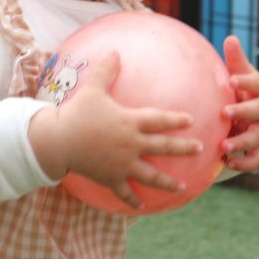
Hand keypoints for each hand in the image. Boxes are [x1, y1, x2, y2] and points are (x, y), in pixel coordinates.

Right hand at [29, 52, 202, 209]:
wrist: (58, 140)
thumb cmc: (76, 113)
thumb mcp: (92, 89)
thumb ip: (106, 71)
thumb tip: (114, 51)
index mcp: (130, 122)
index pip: (159, 120)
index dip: (176, 120)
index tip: (191, 121)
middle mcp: (131, 144)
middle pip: (163, 146)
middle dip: (183, 148)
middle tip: (200, 148)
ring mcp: (122, 164)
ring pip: (151, 175)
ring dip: (168, 183)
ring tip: (183, 187)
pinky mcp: (111, 178)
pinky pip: (125, 192)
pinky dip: (133, 200)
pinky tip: (143, 207)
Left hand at [220, 36, 258, 172]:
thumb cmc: (245, 90)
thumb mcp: (241, 74)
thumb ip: (236, 60)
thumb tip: (230, 38)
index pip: (257, 84)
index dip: (246, 82)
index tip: (231, 80)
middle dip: (243, 112)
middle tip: (224, 113)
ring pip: (258, 138)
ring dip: (242, 142)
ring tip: (224, 145)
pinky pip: (256, 159)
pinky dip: (244, 163)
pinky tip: (227, 162)